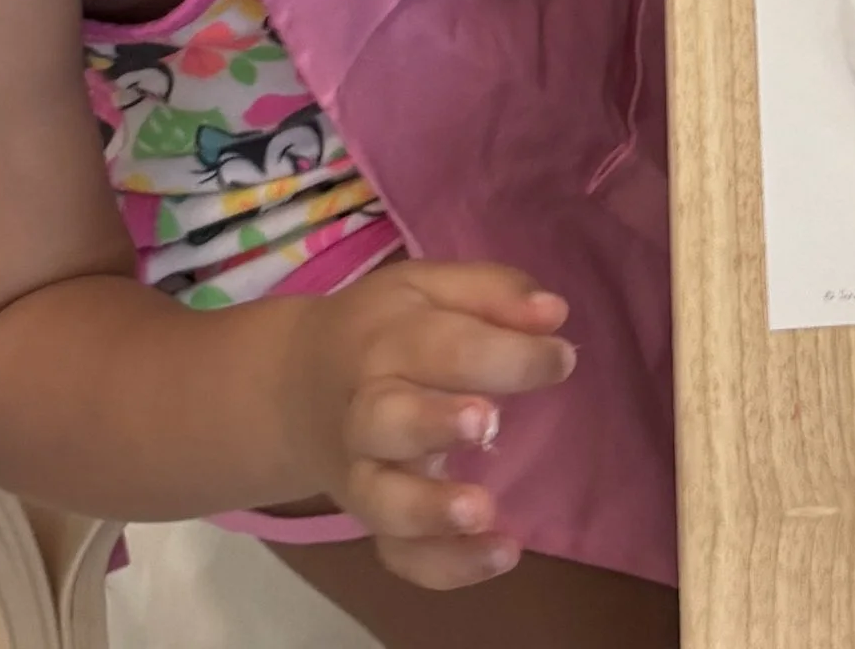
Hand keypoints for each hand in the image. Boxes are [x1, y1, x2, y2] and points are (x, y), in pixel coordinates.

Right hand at [282, 258, 575, 587]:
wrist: (293, 387)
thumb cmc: (382, 330)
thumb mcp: (427, 289)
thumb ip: (491, 292)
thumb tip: (555, 314)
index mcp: (385, 341)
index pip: (442, 345)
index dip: (505, 352)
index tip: (561, 358)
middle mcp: (366, 410)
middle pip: (387, 420)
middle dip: (434, 422)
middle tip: (488, 420)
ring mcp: (364, 474)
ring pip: (382, 502)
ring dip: (430, 509)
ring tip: (481, 509)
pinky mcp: (372, 522)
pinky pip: (399, 555)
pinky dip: (443, 566)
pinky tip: (499, 555)